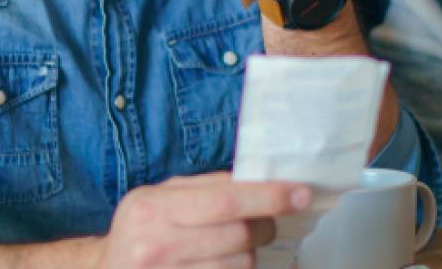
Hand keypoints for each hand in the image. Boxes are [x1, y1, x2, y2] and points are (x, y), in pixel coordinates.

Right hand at [88, 172, 312, 267]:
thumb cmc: (140, 231)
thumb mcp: (158, 199)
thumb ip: (204, 188)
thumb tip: (259, 181)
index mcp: (152, 209)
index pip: (224, 201)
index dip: (268, 197)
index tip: (301, 194)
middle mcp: (156, 246)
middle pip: (238, 237)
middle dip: (265, 227)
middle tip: (268, 222)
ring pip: (239, 266)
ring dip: (250, 255)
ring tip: (238, 246)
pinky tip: (227, 263)